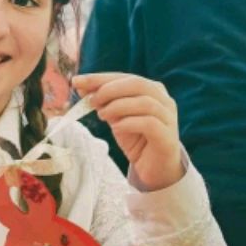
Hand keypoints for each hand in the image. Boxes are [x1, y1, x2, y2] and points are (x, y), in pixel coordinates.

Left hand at [73, 72, 183, 190]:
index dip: (101, 78)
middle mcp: (164, 100)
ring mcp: (168, 118)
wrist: (154, 168)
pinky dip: (129, 123)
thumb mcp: (117, 118)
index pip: (126, 77)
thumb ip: (104, 103)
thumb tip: (82, 88)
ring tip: (102, 115)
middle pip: (137, 84)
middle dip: (109, 89)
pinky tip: (116, 128)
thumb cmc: (137, 140)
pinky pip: (149, 124)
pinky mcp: (167, 137)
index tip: (78, 81)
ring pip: (145, 103)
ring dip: (118, 106)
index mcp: (152, 90)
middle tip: (91, 100)